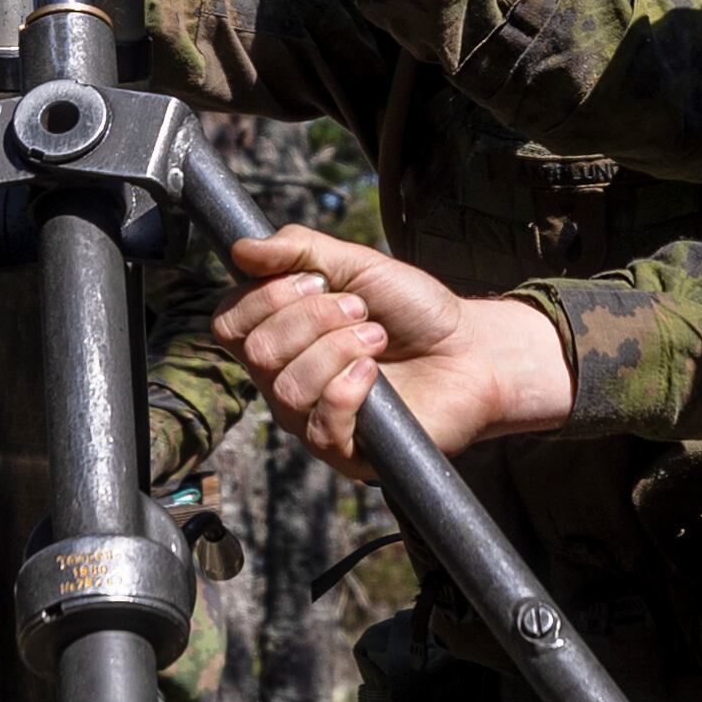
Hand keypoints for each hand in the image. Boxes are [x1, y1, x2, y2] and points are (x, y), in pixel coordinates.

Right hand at [213, 224, 571, 479]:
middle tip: (360, 309)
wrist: (473, 349)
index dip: (267, 297)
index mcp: (279, 337)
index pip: (229, 323)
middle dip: (312, 319)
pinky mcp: (347, 453)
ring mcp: (312, 420)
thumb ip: (298, 249)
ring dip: (337, 349)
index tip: (319, 281)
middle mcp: (285, 381)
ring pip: (287, 389)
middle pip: (257, 353)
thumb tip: (241, 249)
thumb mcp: (356, 262)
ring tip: (377, 337)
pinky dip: (347, 391)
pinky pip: (320, 429)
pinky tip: (374, 374)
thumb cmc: (413, 309)